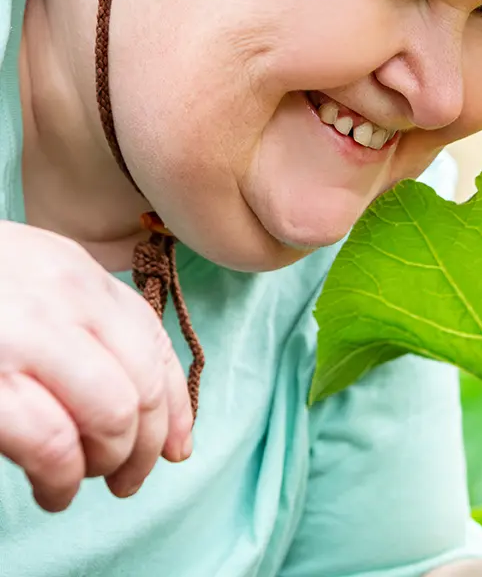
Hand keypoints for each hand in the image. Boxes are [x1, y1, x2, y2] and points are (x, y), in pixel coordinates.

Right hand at [0, 221, 193, 510]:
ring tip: (82, 482)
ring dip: (108, 464)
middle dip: (145, 446)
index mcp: (78, 273)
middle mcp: (64, 298)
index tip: (175, 446)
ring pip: (111, 415)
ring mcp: (25, 338)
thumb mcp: (37, 285)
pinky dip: (63, 479)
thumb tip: (162, 420)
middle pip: (142, 384)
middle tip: (128, 476)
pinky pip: (53, 443)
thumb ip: (92, 329)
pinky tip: (54, 490)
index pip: (153, 342)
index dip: (175, 405)